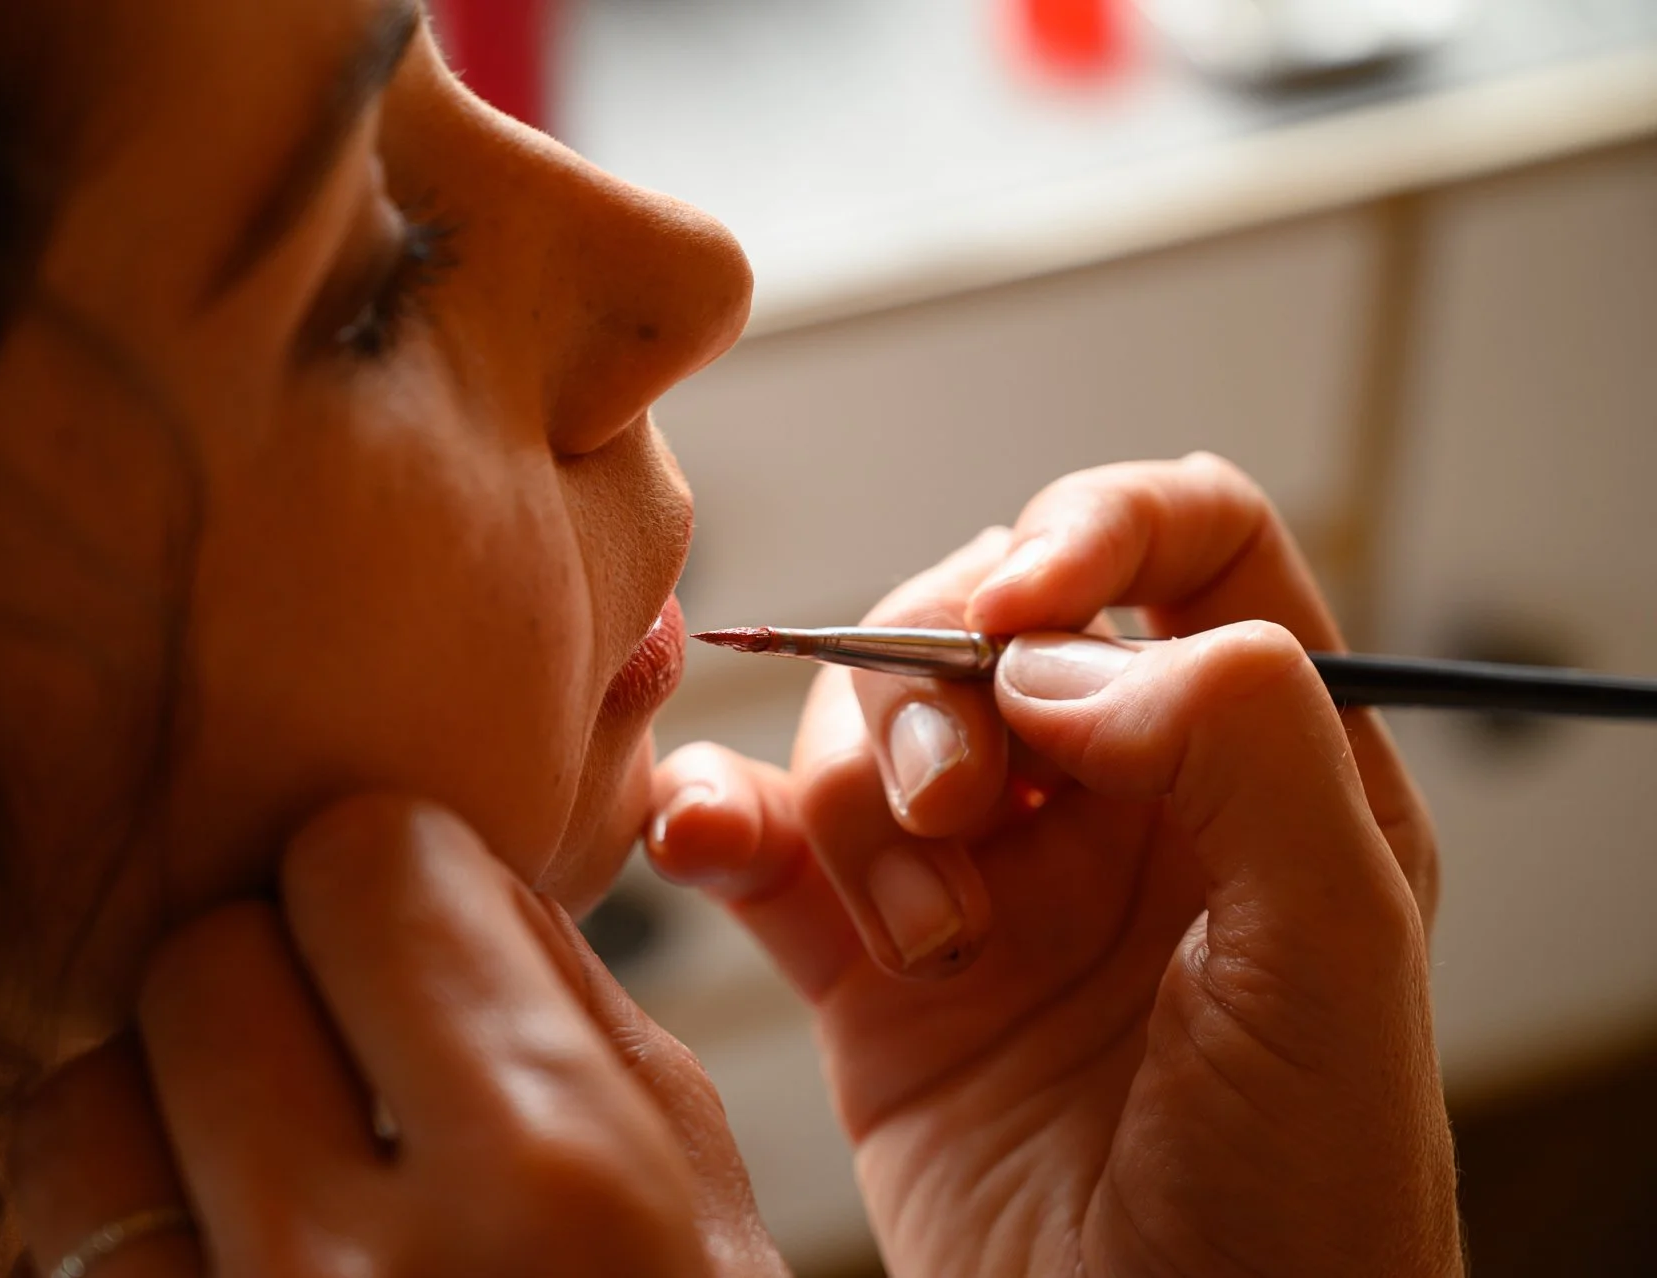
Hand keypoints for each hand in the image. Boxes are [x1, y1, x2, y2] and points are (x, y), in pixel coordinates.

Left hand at [11, 794, 786, 1276]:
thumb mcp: (693, 1181)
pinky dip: (132, 1230)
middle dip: (277, 979)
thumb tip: (429, 865)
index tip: (413, 932)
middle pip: (205, 964)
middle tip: (344, 1053)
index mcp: (549, 1169)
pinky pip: (59, 1255)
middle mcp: (358, 1270)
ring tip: (261, 1163)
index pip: (362, 861)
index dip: (392, 882)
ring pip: (78, 1108)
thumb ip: (565, 995)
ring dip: (163, 1107)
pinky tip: (231, 1259)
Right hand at [650, 454, 1459, 1276]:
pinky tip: (707, 843)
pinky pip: (766, 844)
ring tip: (926, 938)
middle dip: (938, 686)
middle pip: (982, 618)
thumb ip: (1246, 751)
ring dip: (859, 796)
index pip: (1185, 544)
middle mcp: (1114, 799)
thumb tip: (1057, 656)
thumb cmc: (1301, 1203)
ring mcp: (983, 877)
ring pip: (867, 724)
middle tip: (958, 811)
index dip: (1093, 528)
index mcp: (1260, 767)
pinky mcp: (868, 966)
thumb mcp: (1338, 962)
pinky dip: (715, 818)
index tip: (1017, 606)